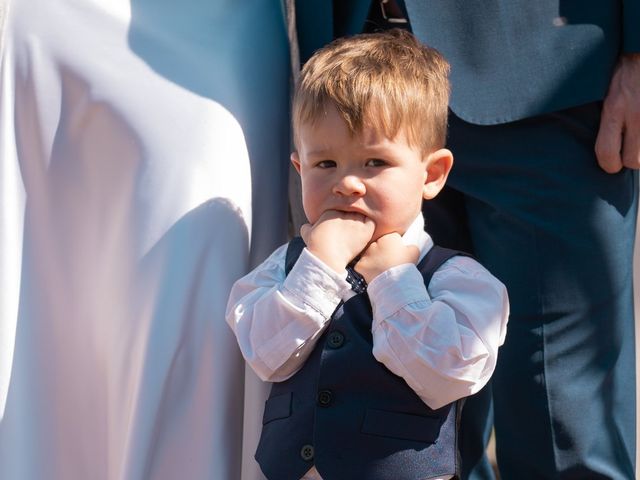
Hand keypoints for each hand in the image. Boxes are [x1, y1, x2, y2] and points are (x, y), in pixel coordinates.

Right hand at [300, 210, 374, 272]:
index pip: (341, 210)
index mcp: (331, 211)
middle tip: (351, 232)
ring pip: (362, 216)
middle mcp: (344, 212)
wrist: (327, 255)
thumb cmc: (316, 246)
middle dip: (351, 220)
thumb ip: (307, 228)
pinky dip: (370, 226)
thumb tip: (306, 226)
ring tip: (359, 232)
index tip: (340, 229)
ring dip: (362, 222)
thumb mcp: (307, 234)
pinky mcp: (365, 228)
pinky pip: (372, 222)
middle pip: (352, 211)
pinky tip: (366, 233)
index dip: (342, 219)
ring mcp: (355, 219)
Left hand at [354, 233, 418, 282]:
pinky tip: (373, 273)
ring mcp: (366, 254)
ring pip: (368, 254)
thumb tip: (406, 246)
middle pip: (377, 245)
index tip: (396, 253)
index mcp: (389, 238)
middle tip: (388, 261)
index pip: (390, 238)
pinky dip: (365, 269)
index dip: (394, 245)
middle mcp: (375, 243)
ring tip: (380, 268)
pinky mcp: (360, 265)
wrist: (396, 283)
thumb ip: (409, 245)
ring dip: (372, 259)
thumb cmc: (406, 266)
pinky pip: (361, 265)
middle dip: (381, 251)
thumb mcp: (414, 251)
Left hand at [595, 53, 639, 172]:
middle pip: (634, 161)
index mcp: (614, 109)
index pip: (607, 154)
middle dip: (631, 160)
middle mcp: (636, 114)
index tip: (611, 163)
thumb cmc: (621, 71)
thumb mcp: (604, 93)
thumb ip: (605, 118)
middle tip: (629, 151)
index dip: (608, 164)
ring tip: (638, 138)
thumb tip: (601, 147)